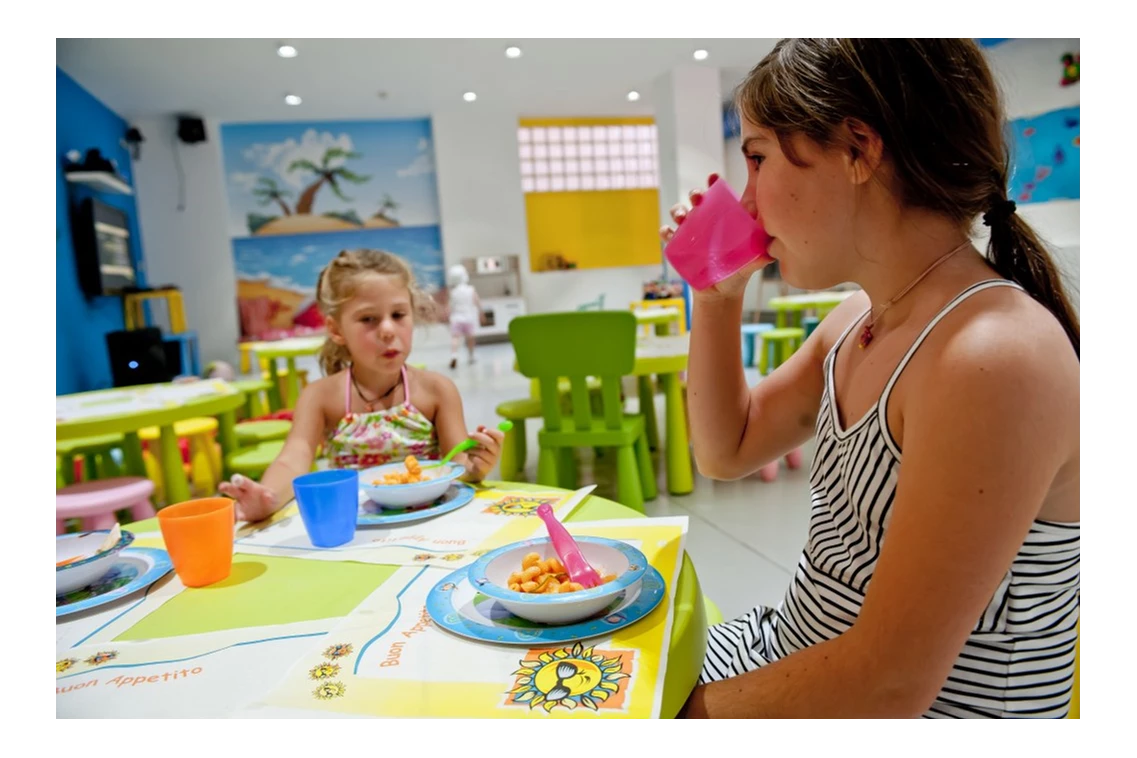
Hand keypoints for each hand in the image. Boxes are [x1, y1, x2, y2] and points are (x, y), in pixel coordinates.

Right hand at [218, 474, 277, 522]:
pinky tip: (232, 523)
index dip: (239, 480)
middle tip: (221, 487)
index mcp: (249, 486)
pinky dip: (234, 520)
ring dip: (230, 509)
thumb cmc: (268, 498)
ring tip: (234, 514)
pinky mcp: (239, 515)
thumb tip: (268, 496)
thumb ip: (270, 497)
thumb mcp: (272, 496)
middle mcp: (241, 494)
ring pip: (232, 506)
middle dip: (226, 487)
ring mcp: (238, 505)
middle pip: (232, 489)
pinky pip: (235, 517)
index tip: (235, 479)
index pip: (243, 482)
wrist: (267, 508)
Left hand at [462, 425, 504, 481]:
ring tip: (466, 449)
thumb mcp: (478, 441)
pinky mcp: (486, 469)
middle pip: (490, 443)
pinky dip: (471, 457)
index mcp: (497, 444)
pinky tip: (470, 457)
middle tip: (469, 435)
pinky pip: (477, 460)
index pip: (500, 436)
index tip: (484, 430)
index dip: (493, 432)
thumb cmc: (478, 451)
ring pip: (481, 452)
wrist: (474, 468)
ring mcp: (492, 462)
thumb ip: (480, 433)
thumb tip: (481, 426)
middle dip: (478, 437)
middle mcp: (497, 453)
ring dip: (471, 449)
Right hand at [659, 173, 771, 300]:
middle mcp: (706, 222)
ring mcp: (691, 234)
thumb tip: (772, 252)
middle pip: (697, 200)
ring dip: (678, 210)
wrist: (720, 295)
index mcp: (724, 219)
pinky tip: (668, 232)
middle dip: (695, 194)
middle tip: (697, 198)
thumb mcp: (751, 263)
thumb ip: (761, 257)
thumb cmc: (738, 273)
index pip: (720, 196)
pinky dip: (666, 231)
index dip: (714, 183)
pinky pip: (669, 235)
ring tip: (681, 217)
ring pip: (680, 212)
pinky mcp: (680, 248)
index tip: (713, 177)